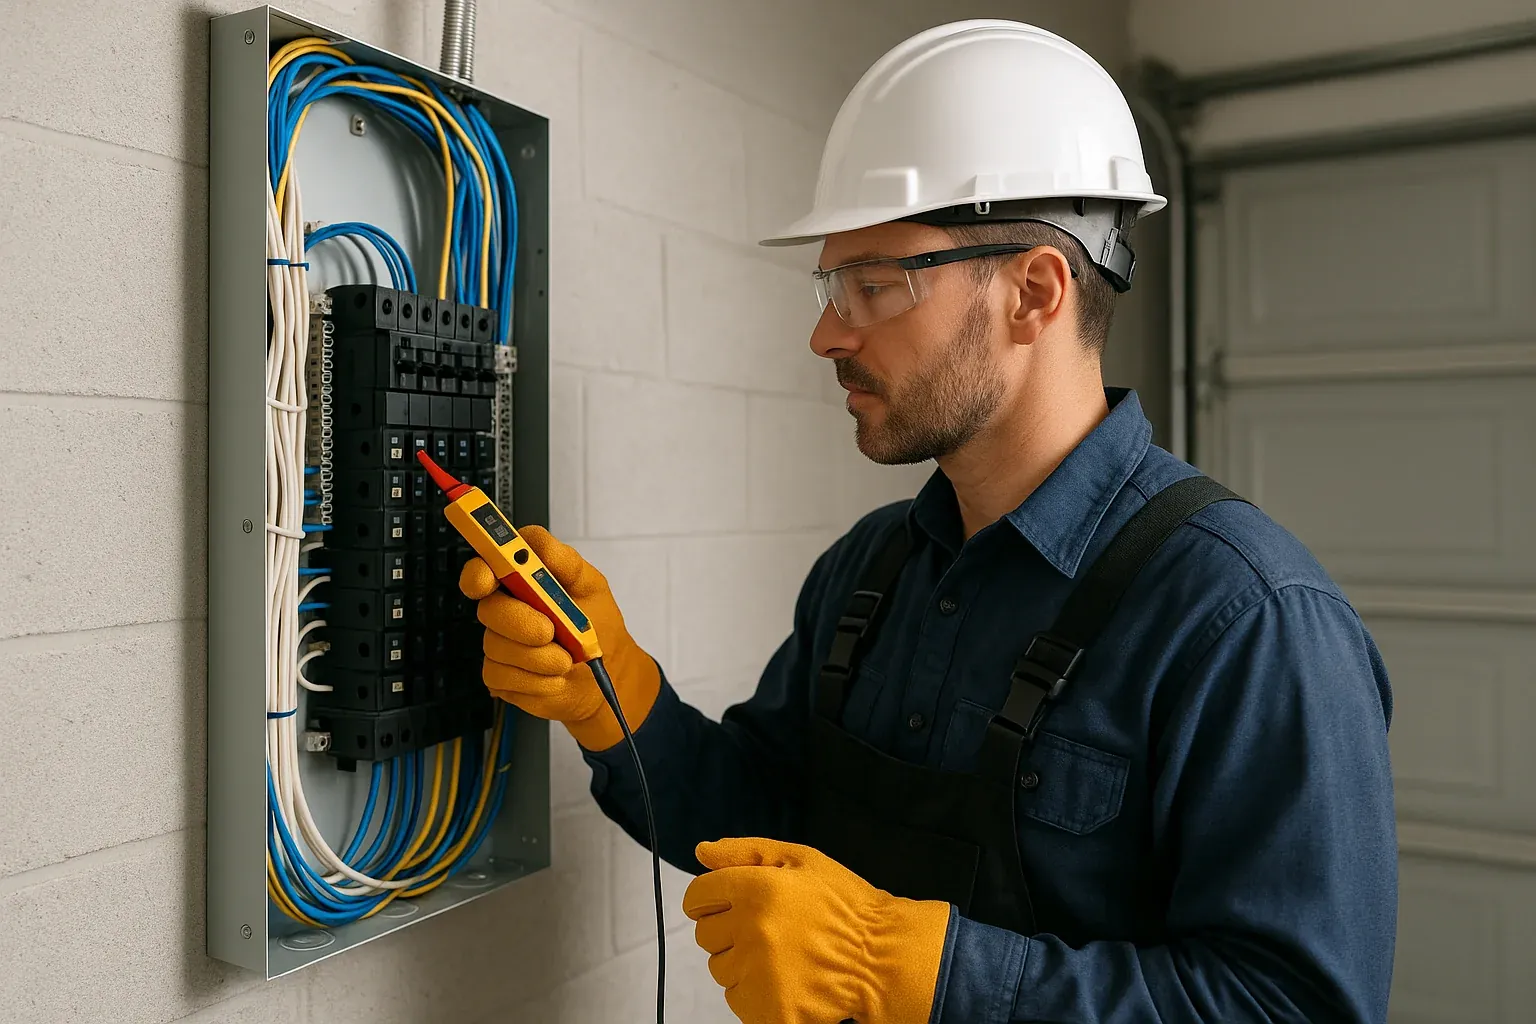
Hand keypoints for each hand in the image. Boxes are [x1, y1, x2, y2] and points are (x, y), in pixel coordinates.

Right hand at [458, 525, 660, 750]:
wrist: (608, 672)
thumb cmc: (598, 623)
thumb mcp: (591, 586)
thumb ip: (563, 561)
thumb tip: (534, 543)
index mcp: (521, 581)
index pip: (485, 568)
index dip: (478, 572)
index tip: (487, 578)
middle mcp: (505, 610)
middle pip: (489, 609)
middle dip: (519, 621)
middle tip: (549, 631)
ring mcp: (500, 644)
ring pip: (497, 647)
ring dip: (538, 657)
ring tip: (567, 660)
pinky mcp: (501, 676)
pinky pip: (503, 677)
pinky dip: (536, 681)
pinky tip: (555, 678)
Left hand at [683, 837, 949, 1023]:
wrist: (884, 958)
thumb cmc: (846, 907)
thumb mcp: (802, 860)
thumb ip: (746, 852)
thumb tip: (702, 851)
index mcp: (756, 889)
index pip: (697, 895)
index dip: (711, 899)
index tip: (731, 905)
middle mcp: (751, 931)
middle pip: (705, 935)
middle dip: (729, 930)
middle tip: (768, 930)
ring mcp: (759, 975)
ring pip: (720, 969)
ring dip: (741, 962)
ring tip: (782, 956)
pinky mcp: (769, 1011)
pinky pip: (737, 999)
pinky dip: (754, 992)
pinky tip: (785, 979)